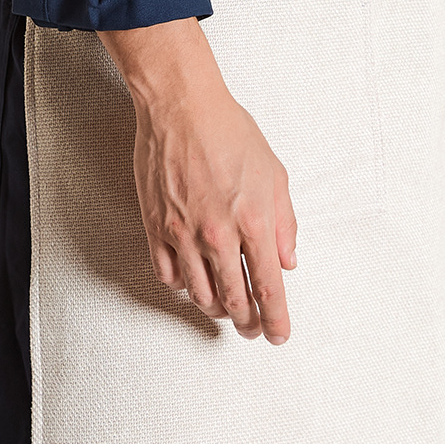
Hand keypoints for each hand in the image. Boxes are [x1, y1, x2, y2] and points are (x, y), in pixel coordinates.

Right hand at [99, 18, 297, 342]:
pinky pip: (168, 276)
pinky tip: (194, 286)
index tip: (279, 336)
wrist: (181, 108)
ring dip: (217, 309)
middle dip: (249, 322)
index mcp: (253, 221)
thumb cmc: (230, 132)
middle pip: (234, 300)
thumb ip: (285, 223)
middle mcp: (218, 234)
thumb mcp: (275, 174)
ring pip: (200, 294)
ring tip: (228, 310)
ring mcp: (183, 234)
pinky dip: (184, 289)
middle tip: (256, 329)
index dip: (276, 318)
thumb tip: (288, 261)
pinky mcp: (156, 228)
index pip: (268, 286)